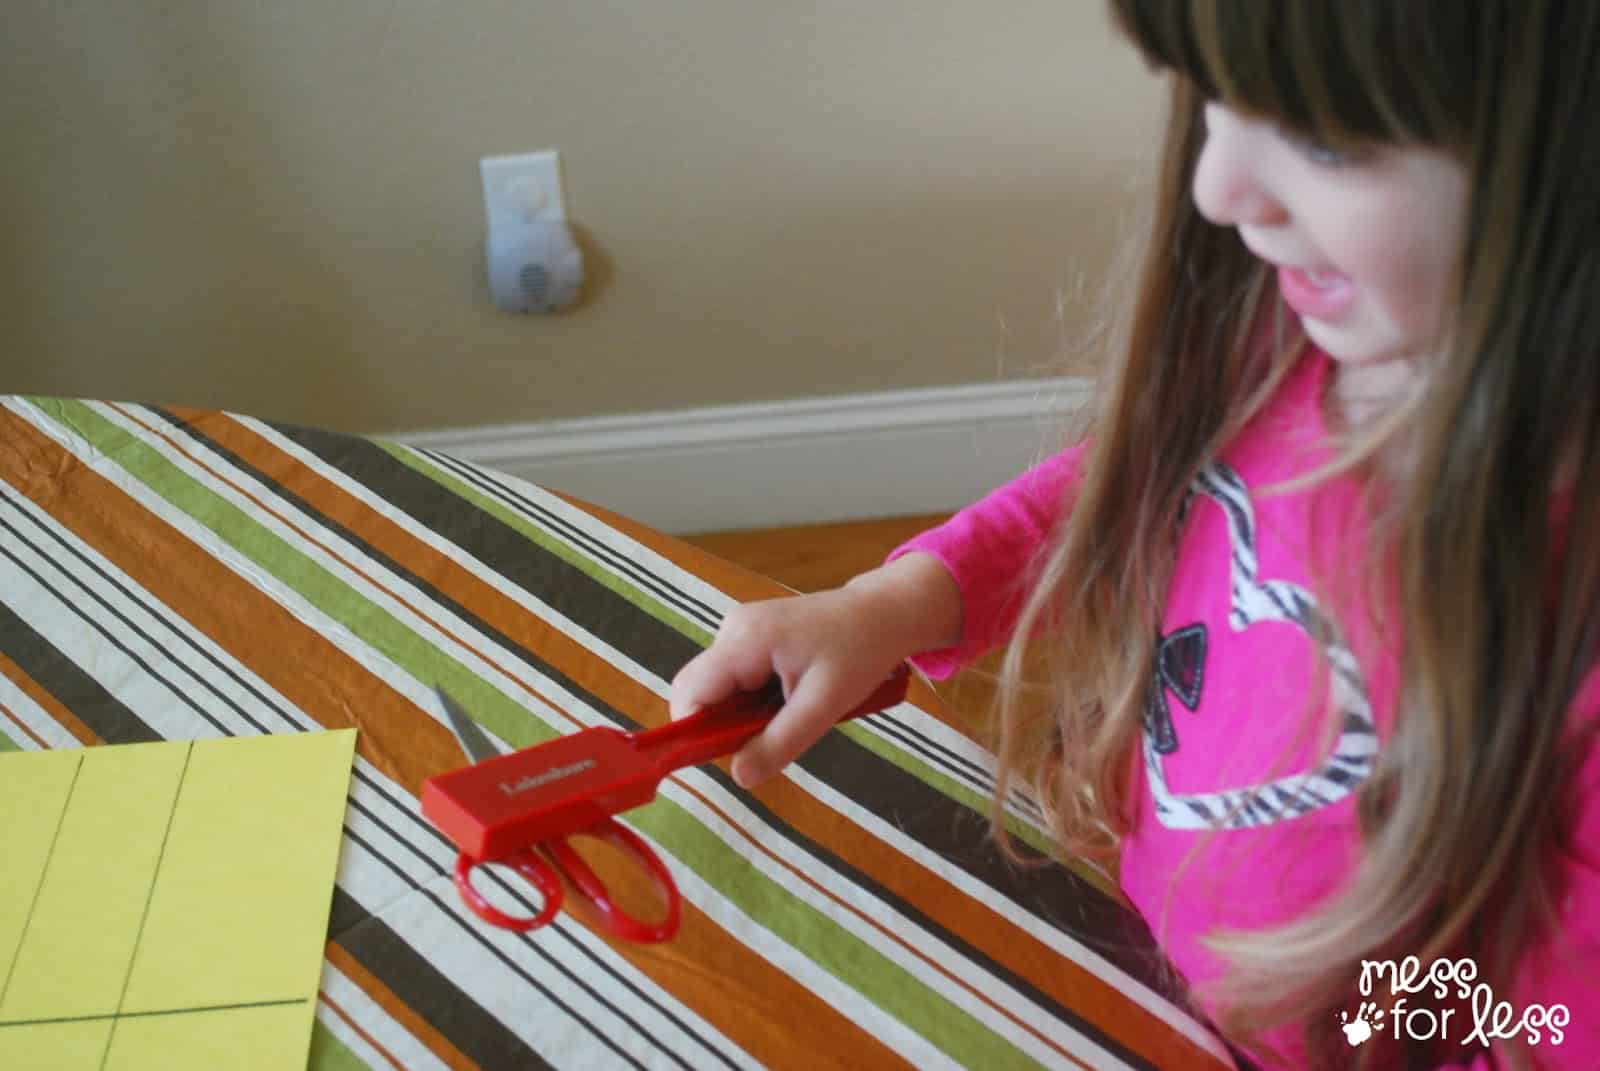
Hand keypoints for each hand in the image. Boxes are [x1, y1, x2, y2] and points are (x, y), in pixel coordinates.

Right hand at [669, 553, 959, 786]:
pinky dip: (752, 697)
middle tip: (770, 736)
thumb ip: (779, 742)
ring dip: (742, 712)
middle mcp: (732, 628)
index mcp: (745, 640)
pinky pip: (733, 676)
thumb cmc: (860, 653)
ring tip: (790, 711)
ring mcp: (739, 628)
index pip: (690, 691)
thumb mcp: (824, 705)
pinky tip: (789, 695)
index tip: (730, 755)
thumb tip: (738, 777)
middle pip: (699, 690)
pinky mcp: (750, 634)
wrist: (883, 613)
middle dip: (723, 723)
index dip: (697, 730)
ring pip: (717, 686)